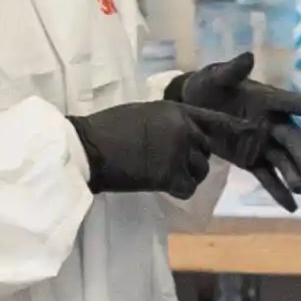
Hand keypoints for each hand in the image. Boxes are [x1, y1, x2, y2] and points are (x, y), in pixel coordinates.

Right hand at [69, 99, 212, 201]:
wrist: (87, 148)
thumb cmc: (105, 129)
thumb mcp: (142, 113)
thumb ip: (165, 120)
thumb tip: (176, 131)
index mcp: (176, 110)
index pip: (210, 121)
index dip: (212, 133)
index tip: (207, 143)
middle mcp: (184, 128)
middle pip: (206, 147)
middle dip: (194, 156)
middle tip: (176, 164)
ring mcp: (179, 152)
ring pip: (201, 169)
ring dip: (189, 175)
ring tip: (171, 177)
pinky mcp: (170, 175)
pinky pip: (189, 187)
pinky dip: (180, 190)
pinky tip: (167, 188)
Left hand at [169, 52, 300, 208]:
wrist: (190, 106)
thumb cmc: (208, 86)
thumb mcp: (215, 77)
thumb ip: (231, 71)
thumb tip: (247, 57)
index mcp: (268, 101)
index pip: (296, 104)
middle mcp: (272, 124)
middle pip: (292, 139)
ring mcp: (263, 144)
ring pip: (283, 161)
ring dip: (292, 174)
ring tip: (300, 188)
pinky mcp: (251, 161)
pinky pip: (267, 177)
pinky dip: (278, 192)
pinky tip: (291, 207)